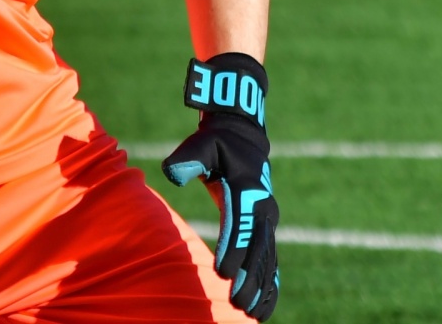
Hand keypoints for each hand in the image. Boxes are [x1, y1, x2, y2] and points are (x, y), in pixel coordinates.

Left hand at [162, 54, 278, 320]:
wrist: (242, 135)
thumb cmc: (215, 142)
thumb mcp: (200, 144)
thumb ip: (186, 159)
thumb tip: (171, 174)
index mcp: (247, 192)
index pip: (238, 227)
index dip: (231, 251)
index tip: (223, 274)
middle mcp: (262, 209)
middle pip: (257, 250)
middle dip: (249, 278)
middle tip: (238, 304)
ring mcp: (267, 219)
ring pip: (268, 259)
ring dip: (262, 287)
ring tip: (255, 314)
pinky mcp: (265, 226)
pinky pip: (270, 258)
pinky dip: (270, 282)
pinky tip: (266, 305)